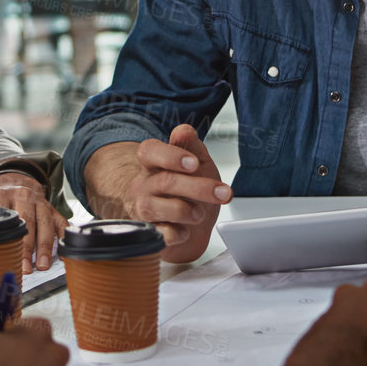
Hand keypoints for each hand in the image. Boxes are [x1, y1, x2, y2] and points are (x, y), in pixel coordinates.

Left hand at [0, 174, 66, 273]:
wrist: (17, 184)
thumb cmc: (0, 204)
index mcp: (2, 196)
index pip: (6, 220)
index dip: (10, 240)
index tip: (9, 257)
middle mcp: (23, 196)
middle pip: (27, 223)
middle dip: (27, 248)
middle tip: (27, 268)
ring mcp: (40, 202)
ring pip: (45, 224)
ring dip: (44, 247)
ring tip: (43, 265)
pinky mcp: (53, 209)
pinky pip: (60, 222)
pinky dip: (63, 237)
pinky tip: (63, 252)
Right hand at [128, 125, 230, 262]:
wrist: (191, 228)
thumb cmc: (192, 192)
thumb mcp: (198, 165)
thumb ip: (192, 146)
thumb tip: (183, 131)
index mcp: (154, 164)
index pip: (149, 151)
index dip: (171, 156)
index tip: (194, 164)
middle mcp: (144, 185)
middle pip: (166, 181)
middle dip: (199, 187)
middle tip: (223, 193)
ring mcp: (144, 210)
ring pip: (160, 208)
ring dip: (190, 212)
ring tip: (199, 213)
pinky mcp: (150, 234)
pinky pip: (163, 234)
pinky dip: (180, 234)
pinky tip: (185, 230)